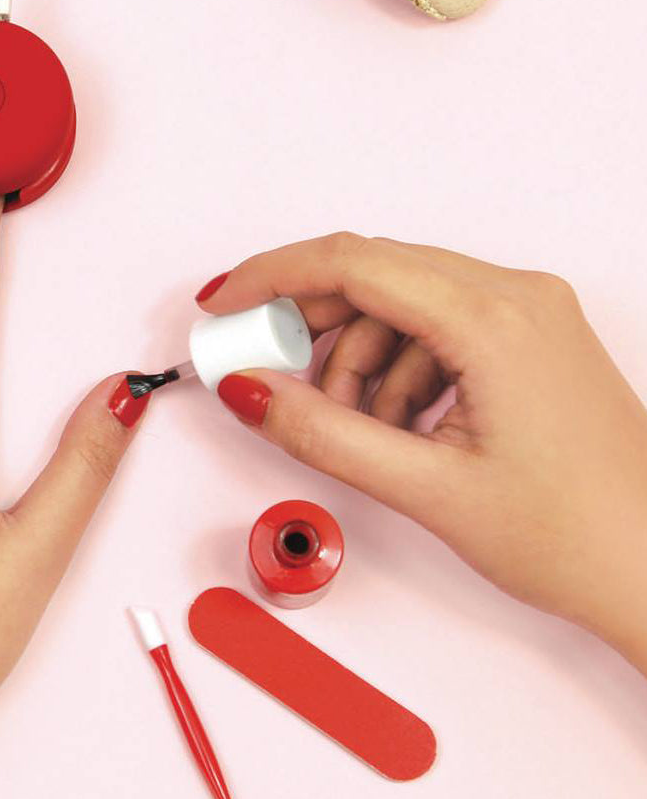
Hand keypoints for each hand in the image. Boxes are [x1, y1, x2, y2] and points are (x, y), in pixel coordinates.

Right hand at [199, 234, 646, 669]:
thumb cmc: (576, 536)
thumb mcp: (426, 488)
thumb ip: (321, 433)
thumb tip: (250, 391)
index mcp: (495, 321)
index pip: (352, 262)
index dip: (270, 278)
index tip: (222, 306)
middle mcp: (517, 298)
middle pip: (373, 275)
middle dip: (308, 324)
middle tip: (262, 371)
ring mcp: (528, 315)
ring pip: (399, 304)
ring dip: (354, 359)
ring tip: (353, 429)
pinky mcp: (528, 339)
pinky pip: (433, 328)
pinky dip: (395, 369)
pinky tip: (395, 427)